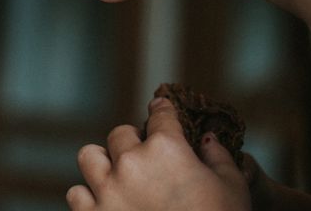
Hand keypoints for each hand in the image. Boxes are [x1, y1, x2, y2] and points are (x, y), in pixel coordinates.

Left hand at [67, 97, 250, 210]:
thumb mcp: (233, 188)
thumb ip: (218, 157)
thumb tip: (207, 138)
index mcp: (167, 148)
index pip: (160, 114)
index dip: (161, 110)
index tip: (159, 108)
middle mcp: (131, 162)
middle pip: (120, 134)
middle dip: (133, 142)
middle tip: (145, 157)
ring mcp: (108, 189)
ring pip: (89, 157)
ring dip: (102, 163)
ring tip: (116, 175)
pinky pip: (76, 193)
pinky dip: (89, 197)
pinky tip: (104, 202)